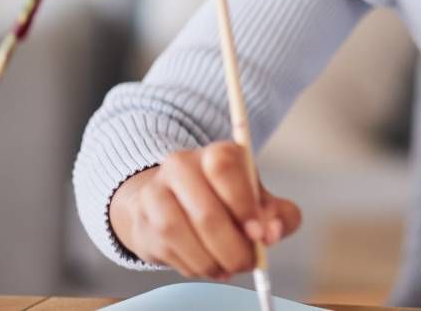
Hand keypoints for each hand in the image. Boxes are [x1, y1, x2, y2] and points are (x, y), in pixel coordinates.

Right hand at [108, 141, 301, 279]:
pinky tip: (207, 265)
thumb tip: (272, 233)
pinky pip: (166, 249)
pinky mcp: (142, 219)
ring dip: (209, 260)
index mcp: (217, 153)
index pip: (224, 168)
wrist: (177, 200)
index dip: (243, 205)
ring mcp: (155, 191)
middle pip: (205, 212)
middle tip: (247, 263)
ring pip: (179, 232)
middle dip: (232, 248)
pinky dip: (191, 265)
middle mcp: (181, 165)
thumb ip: (278, 215)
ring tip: (227, 268)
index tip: (258, 234)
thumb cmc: (227, 199)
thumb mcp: (260, 200)